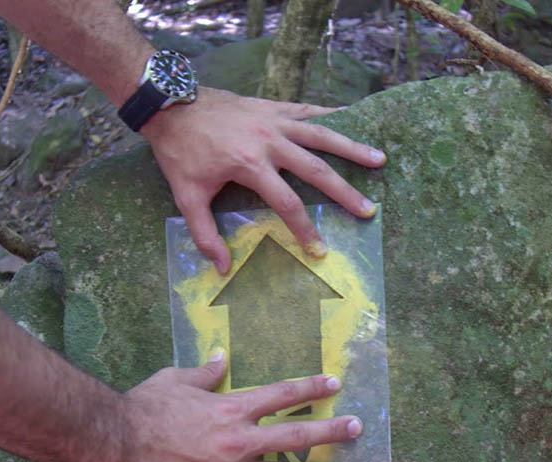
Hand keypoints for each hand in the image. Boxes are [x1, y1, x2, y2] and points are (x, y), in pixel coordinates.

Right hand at [90, 352, 362, 461]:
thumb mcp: (175, 380)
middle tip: (356, 430)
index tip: (333, 384)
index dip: (310, 387)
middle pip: (294, 434)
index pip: (281, 393)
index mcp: (231, 407)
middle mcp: (238, 439)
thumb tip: (220, 359)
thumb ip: (204, 373)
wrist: (116, 444)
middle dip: (330, 432)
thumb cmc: (144, 407)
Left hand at [140, 87, 385, 273]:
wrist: (171, 103)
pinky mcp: (273, 107)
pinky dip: (331, 115)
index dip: (305, 230)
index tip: (319, 250)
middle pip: (317, 170)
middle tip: (368, 210)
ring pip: (323, 135)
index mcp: (251, 165)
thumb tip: (221, 268)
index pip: (288, 203)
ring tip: (380, 159)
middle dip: (345, 193)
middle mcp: (270, 141)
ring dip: (353, 147)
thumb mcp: (186, 196)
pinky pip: (308, 110)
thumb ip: (204, 233)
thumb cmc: (180, 152)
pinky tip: (352, 119)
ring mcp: (274, 121)